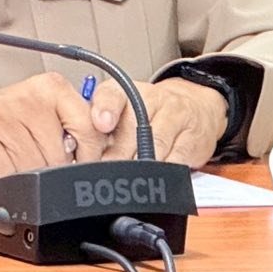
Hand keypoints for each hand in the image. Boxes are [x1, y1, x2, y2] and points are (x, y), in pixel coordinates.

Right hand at [0, 74, 109, 176]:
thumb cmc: (11, 123)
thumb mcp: (48, 116)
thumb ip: (76, 130)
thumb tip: (108, 159)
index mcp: (51, 87)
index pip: (89, 127)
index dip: (91, 158)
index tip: (85, 170)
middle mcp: (27, 95)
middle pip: (61, 156)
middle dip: (56, 174)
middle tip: (43, 170)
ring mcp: (0, 113)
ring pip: (34, 168)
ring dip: (29, 179)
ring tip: (20, 166)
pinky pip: (7, 174)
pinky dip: (8, 181)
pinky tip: (2, 168)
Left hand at [91, 78, 228, 167]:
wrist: (194, 108)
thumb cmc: (149, 113)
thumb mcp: (122, 111)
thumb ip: (99, 126)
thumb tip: (78, 152)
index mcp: (127, 91)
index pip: (113, 95)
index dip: (106, 109)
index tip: (101, 124)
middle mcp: (152, 99)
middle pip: (132, 128)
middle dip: (116, 155)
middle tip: (104, 172)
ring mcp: (175, 117)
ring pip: (154, 146)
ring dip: (138, 167)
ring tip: (127, 180)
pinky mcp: (193, 139)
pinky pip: (176, 160)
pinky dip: (163, 174)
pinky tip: (154, 180)